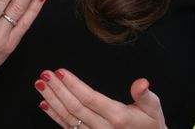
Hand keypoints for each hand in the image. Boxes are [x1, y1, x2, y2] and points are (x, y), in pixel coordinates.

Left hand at [35, 68, 165, 128]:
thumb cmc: (150, 125)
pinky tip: (44, 103)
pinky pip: (69, 128)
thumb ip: (145, 95)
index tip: (60, 71)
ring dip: (53, 100)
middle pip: (75, 107)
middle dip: (58, 89)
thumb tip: (142, 82)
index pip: (90, 99)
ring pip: (69, 118)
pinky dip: (55, 116)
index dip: (73, 85)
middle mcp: (104, 128)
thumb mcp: (153, 109)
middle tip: (44, 74)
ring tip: (40, 84)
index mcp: (118, 117)